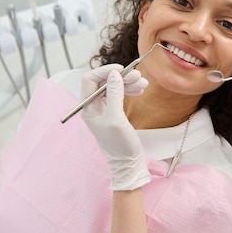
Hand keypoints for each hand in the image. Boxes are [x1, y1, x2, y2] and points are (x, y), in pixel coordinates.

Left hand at [81, 64, 149, 190]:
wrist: (128, 163)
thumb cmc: (119, 145)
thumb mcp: (116, 118)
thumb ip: (114, 94)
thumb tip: (114, 74)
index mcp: (88, 108)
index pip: (90, 80)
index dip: (105, 71)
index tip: (121, 69)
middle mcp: (93, 106)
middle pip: (104, 81)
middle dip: (121, 76)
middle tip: (138, 76)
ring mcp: (104, 109)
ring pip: (114, 86)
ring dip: (128, 82)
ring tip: (143, 83)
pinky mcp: (114, 112)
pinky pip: (120, 94)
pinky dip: (130, 89)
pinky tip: (140, 90)